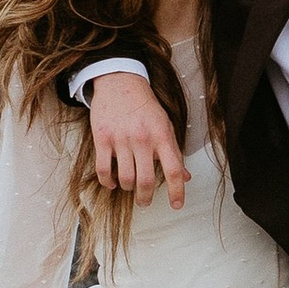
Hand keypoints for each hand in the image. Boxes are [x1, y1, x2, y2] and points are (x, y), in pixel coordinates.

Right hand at [90, 69, 187, 208]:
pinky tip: (113, 182)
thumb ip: (174, 153)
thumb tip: (185, 177)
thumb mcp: (165, 126)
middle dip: (146, 197)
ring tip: (129, 186)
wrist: (120, 83)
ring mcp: (121, 139)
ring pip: (125, 178)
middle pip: (146, 180)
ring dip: (128, 188)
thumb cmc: (144, 106)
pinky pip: (104, 169)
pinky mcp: (103, 138)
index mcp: (162, 136)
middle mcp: (143, 139)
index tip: (176, 205)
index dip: (177, 191)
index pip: (174, 170)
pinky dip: (108, 182)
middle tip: (145, 201)